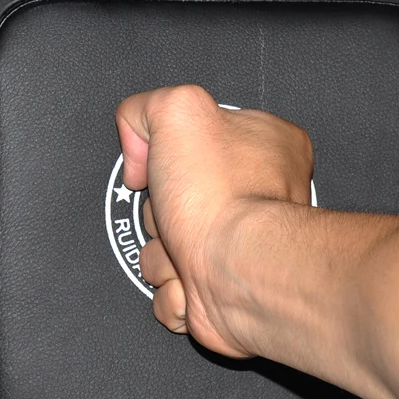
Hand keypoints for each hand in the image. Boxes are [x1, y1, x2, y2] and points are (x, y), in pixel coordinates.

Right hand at [115, 84, 314, 357]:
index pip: (194, 143)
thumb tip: (137, 141)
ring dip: (161, 256)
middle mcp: (256, 197)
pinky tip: (191, 280)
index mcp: (261, 145)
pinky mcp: (219, 289)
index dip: (166, 156)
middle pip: (170, 202)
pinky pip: (171, 291)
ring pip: (164, 250)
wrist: (237, 272)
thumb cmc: (222, 199)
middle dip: (159, 214)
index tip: (163, 165)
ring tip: (187, 249)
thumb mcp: (179, 110)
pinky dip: (171, 291)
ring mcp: (237, 246)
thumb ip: (150, 107)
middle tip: (178, 210)